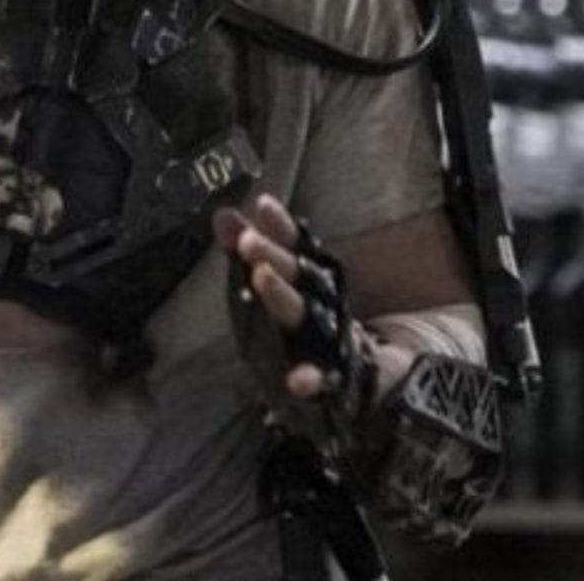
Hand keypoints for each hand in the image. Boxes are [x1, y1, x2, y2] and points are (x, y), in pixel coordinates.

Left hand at [214, 193, 333, 399]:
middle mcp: (320, 300)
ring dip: (282, 296)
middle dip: (271, 254)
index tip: (263, 203)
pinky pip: (323, 379)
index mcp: (307, 276)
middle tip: (247, 240)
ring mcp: (328, 337)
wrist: (363, 373)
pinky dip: (312, 379)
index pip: (293, 244)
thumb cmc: (308, 314)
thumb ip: (249, 245)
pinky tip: (297, 381)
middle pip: (296, 273)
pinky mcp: (333, 376)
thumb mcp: (278, 278)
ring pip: (303, 314)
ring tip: (261, 277)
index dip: (278, 225)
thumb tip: (221, 214)